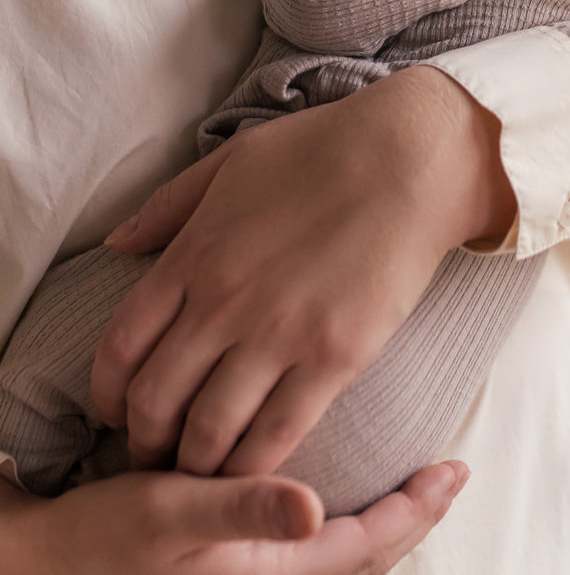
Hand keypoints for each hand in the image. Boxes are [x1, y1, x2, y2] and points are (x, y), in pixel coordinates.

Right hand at [2, 460, 467, 574]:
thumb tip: (316, 506)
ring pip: (344, 562)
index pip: (365, 546)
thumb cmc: (102, 539)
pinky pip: (315, 561)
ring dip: (385, 525)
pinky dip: (347, 531)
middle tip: (449, 475)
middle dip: (412, 517)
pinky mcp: (237, 572)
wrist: (45, 566)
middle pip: (365, 559)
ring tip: (413, 488)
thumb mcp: (167, 514)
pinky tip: (347, 502)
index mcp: (264, 574)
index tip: (453, 471)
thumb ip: (242, 508)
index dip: (413, 508)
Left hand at [93, 68, 514, 477]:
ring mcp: (278, 334)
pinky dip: (254, 468)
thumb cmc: (322, 148)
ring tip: (203, 472)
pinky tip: (253, 472)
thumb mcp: (231, 159)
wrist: (409, 158)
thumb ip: (169, 206)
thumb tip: (116, 244)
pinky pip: (277, 436)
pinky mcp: (334, 358)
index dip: (108, 395)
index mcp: (193, 254)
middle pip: (156, 402)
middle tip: (156, 452)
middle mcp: (224, 303)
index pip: (120, 349)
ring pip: (210, 433)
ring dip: (196, 465)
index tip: (118, 411)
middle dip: (146, 441)